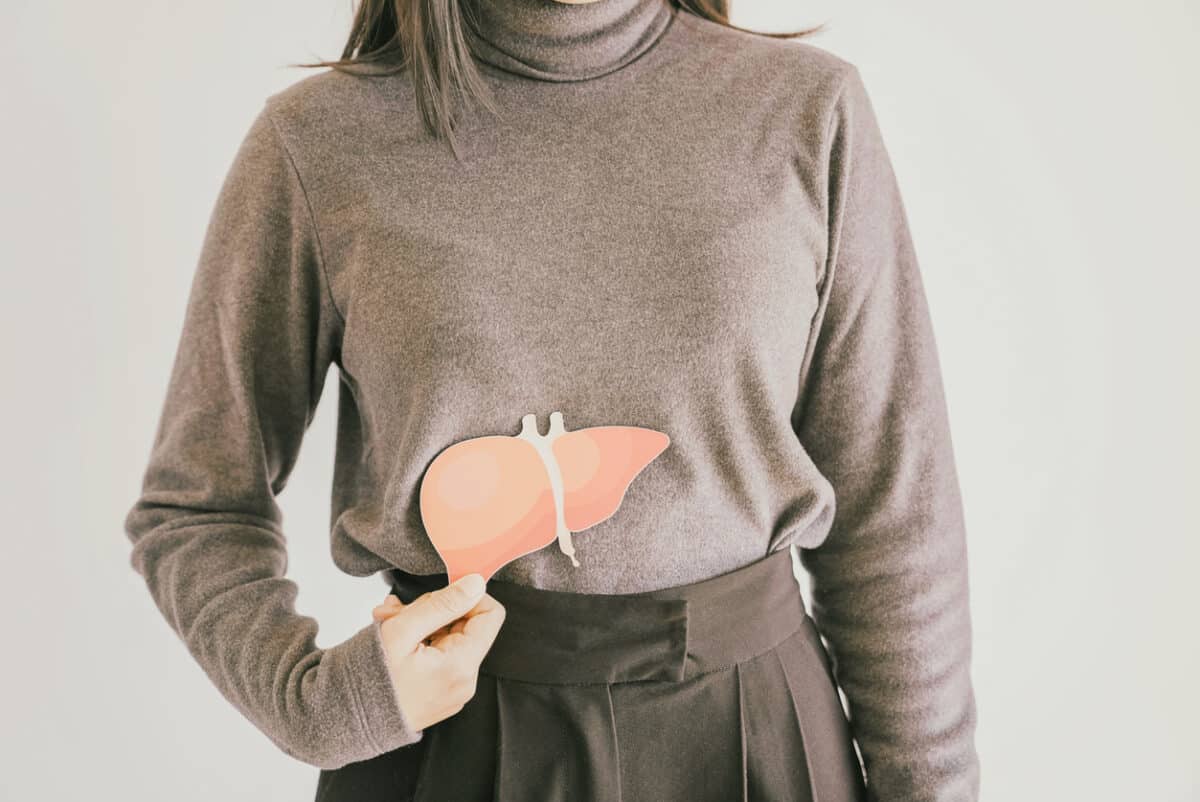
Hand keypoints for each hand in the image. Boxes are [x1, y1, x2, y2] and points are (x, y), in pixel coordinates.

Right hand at [372, 575, 505, 731]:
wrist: (343, 722)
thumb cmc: (368, 678)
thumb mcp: (403, 630)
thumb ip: (442, 604)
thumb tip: (476, 583)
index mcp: (461, 666)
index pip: (491, 615)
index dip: (468, 597)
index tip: (438, 593)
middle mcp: (464, 681)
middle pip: (466, 626)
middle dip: (432, 610)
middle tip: (395, 609)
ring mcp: (453, 690)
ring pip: (448, 638)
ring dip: (418, 623)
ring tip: (385, 621)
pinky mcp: (439, 694)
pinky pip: (439, 657)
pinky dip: (418, 642)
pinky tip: (390, 637)